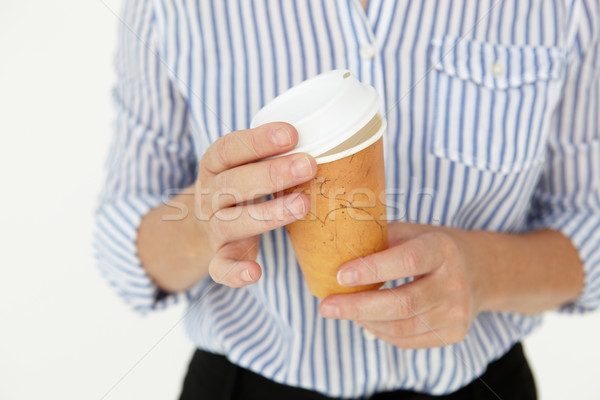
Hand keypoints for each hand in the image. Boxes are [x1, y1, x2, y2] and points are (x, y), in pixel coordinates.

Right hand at [195, 122, 316, 287]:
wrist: (202, 224)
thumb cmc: (241, 185)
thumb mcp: (246, 163)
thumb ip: (275, 152)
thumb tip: (334, 135)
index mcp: (215, 164)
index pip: (230, 148)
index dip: (258, 140)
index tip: (292, 134)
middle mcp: (210, 194)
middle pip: (232, 183)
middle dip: (270, 173)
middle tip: (308, 165)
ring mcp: (213, 227)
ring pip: (231, 222)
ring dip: (267, 214)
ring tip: (303, 206)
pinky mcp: (219, 255)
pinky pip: (220, 267)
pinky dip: (234, 273)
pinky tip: (255, 273)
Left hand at [318, 222, 492, 348]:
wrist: (480, 270)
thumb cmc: (433, 247)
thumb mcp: (412, 232)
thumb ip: (380, 239)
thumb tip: (335, 250)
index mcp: (442, 249)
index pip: (406, 261)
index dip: (371, 270)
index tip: (339, 275)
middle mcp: (455, 282)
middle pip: (403, 303)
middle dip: (358, 307)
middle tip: (326, 306)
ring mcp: (457, 312)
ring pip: (402, 327)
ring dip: (365, 321)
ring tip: (343, 311)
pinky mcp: (454, 333)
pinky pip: (408, 340)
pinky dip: (380, 332)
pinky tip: (366, 320)